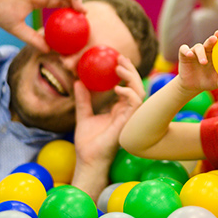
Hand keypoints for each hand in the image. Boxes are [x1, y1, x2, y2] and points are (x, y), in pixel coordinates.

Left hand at [72, 55, 144, 199]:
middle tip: (120, 58)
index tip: (117, 60)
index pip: (127, 86)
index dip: (125, 72)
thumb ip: (83, 99)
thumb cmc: (88, 142)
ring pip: (139, 91)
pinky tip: (117, 88)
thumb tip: (77, 82)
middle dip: (130, 70)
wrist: (88, 160)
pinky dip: (129, 93)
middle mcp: (127, 111)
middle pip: (136, 86)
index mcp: (119, 109)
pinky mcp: (128, 122)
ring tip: (119, 68)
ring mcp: (129, 116)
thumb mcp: (83, 115)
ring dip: (131, 77)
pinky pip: (135, 103)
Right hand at [178, 29, 217, 92]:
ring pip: (197, 47)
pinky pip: (184, 50)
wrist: (193, 86)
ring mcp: (194, 52)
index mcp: (215, 54)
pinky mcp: (184, 55)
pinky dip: (186, 51)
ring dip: (200, 53)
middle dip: (212, 39)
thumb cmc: (208, 80)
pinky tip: (189, 54)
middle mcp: (205, 50)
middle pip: (209, 41)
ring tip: (204, 62)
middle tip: (215, 38)